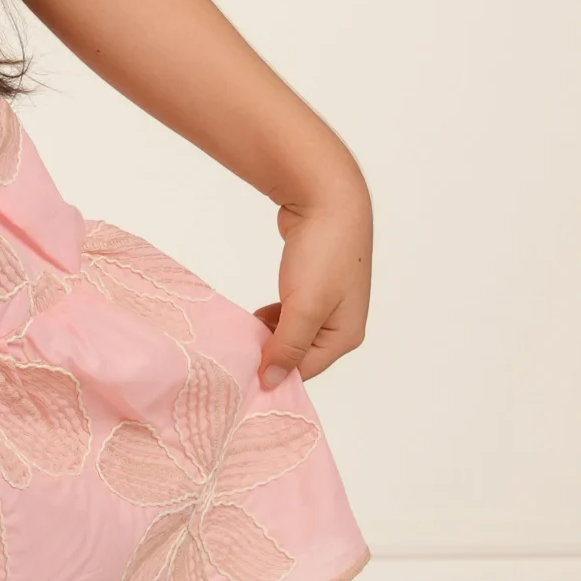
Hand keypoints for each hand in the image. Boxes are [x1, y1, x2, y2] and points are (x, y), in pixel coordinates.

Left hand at [253, 166, 371, 391]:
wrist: (327, 197)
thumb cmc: (323, 253)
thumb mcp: (304, 307)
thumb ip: (288, 347)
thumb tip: (272, 383)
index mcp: (345, 336)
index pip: (305, 371)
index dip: (273, 373)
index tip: (239, 374)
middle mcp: (341, 323)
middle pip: (299, 353)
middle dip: (269, 352)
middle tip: (235, 352)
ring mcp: (329, 302)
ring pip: (292, 332)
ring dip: (268, 333)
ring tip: (240, 333)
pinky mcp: (315, 283)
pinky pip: (290, 312)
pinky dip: (272, 316)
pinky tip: (252, 315)